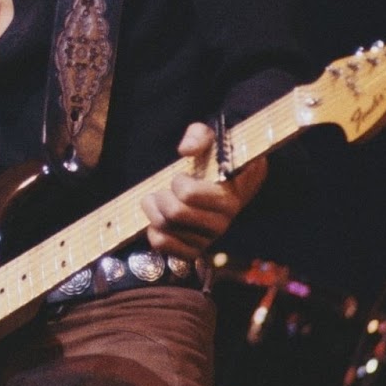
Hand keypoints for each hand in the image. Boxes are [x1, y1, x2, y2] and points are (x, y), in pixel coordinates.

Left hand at [141, 121, 266, 260]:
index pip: (190, 195)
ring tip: (160, 199)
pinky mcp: (195, 249)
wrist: (219, 179)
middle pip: (174, 213)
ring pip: (165, 228)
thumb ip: (199, 136)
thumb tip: (186, 149)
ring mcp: (210, 237)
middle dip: (162, 195)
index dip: (179, 183)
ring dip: (154, 210)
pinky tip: (159, 219)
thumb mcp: (209, 136)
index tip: (183, 175)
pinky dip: (154, 232)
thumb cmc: (212, 156)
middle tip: (166, 187)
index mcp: (231, 194)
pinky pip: (164, 246)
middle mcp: (224, 220)